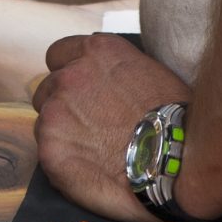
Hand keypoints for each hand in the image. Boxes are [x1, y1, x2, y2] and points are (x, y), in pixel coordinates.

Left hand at [31, 34, 191, 221]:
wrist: (175, 162)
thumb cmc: (174, 120)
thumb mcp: (149, 73)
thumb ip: (114, 71)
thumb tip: (106, 81)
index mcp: (96, 52)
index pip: (59, 54)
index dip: (69, 72)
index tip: (80, 90)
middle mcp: (70, 76)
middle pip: (49, 88)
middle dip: (64, 104)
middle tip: (90, 126)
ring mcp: (55, 112)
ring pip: (46, 121)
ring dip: (63, 133)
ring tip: (94, 151)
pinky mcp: (49, 148)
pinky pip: (47, 152)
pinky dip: (63, 160)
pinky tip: (88, 168)